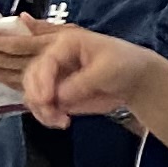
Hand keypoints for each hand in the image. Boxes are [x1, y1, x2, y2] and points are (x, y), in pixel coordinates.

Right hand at [6, 24, 159, 124]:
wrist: (135, 79)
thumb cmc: (124, 64)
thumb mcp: (106, 70)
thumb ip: (81, 83)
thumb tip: (58, 97)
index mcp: (66, 44)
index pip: (45, 61)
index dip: (42, 81)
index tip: (46, 100)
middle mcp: (54, 59)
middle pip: (32, 77)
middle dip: (37, 97)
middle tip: (52, 113)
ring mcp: (54, 78)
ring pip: (33, 94)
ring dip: (40, 110)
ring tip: (59, 121)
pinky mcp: (57, 94)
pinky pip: (42, 106)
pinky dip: (46, 116)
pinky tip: (62, 122)